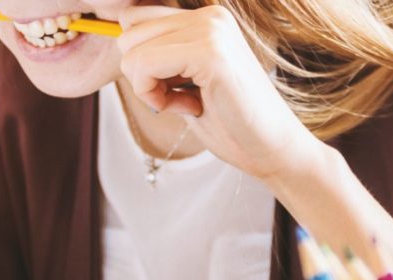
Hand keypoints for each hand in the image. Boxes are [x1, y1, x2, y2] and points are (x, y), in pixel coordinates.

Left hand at [116, 5, 319, 180]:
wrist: (273, 150)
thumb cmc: (231, 122)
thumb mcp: (187, 79)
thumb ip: (161, 55)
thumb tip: (118, 38)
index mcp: (207, 18)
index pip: (135, 19)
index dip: (141, 61)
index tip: (173, 87)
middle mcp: (210, 16)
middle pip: (128, 33)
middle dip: (142, 74)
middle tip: (180, 98)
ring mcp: (212, 30)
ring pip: (131, 50)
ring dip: (148, 87)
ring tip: (188, 102)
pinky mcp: (210, 53)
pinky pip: (144, 65)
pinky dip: (153, 96)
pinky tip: (189, 107)